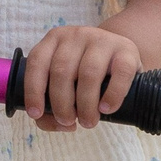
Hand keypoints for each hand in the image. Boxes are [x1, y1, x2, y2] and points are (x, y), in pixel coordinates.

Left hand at [17, 24, 140, 130]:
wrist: (119, 58)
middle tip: (68, 121)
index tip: (35, 113)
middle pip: (62, 71)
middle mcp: (76, 36)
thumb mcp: (64, 83)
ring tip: (88, 121)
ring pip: (88, 73)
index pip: (37, 62)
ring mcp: (102, 39)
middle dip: (62, 104)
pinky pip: (120, 73)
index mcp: (54, 40)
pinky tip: (106, 109)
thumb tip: (59, 125)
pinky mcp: (126, 50)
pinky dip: (112, 95)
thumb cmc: (84, 76)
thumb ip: (50, 107)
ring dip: (85, 104)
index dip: (33, 90)